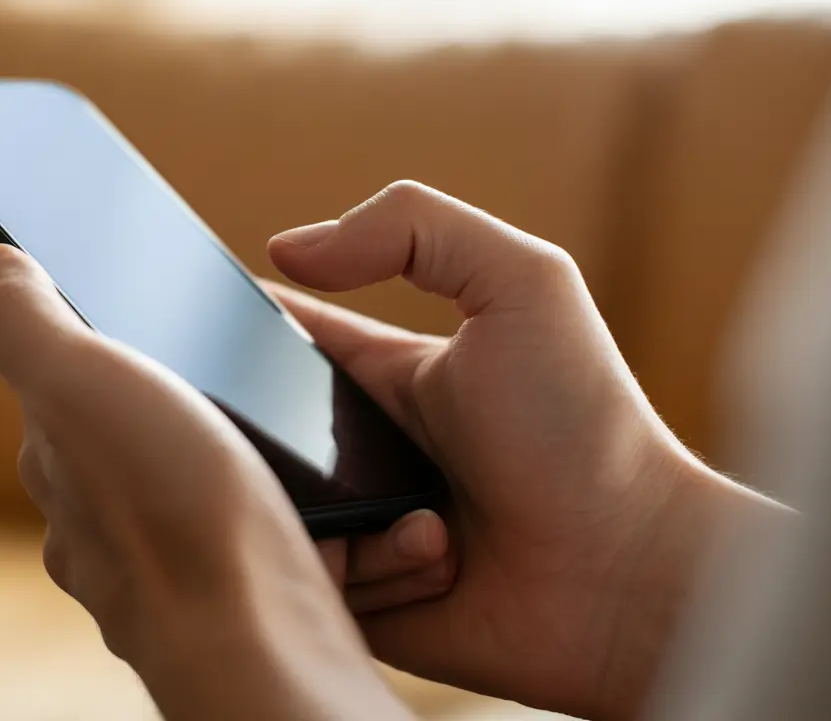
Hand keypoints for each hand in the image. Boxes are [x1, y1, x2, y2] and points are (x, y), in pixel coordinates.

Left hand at [0, 245, 414, 720]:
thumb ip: (21, 322)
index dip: (100, 337)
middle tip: (236, 369)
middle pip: (134, 434)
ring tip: (284, 434)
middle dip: (181, 397)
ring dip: (239, 454)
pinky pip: (258, 531)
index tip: (154, 310)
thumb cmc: (169, 511)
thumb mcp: (79, 380)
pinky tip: (310, 500)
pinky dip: (284, 510)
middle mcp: (97, 526)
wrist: (258, 640)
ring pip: (198, 486)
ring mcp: (165, 566)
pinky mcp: (233, 592)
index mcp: (59, 465)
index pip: (61, 383)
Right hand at [268, 182, 779, 719]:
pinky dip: (366, 572)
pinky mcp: (365, 602)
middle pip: (260, 429)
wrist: (629, 573)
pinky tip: (436, 563)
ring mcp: (364, 527)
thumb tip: (286, 248)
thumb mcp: (522, 284)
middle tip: (284, 443)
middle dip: (251, 433)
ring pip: (274, 510)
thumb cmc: (585, 426)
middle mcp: (365, 450)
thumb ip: (414, 229)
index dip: (238, 323)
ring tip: (424, 518)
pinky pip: (311, 582)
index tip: (201, 324)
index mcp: (389, 375)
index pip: (287, 336)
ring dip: (338, 511)